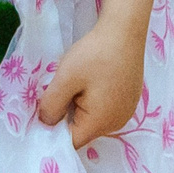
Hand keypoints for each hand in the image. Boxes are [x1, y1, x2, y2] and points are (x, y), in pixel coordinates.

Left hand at [37, 16, 146, 149]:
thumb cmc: (95, 54)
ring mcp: (125, 112)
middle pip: (82, 130)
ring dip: (79, 105)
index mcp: (101, 123)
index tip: (45, 110)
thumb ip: (51, 105)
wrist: (125, 30)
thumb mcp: (65, 78)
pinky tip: (92, 78)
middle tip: (61, 88)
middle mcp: (116, 124)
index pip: (71, 141)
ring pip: (92, 119)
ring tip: (77, 81)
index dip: (54, 130)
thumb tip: (45, 124)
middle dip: (67, 115)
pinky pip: (104, 108)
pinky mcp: (128, 100)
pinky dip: (93, 99)